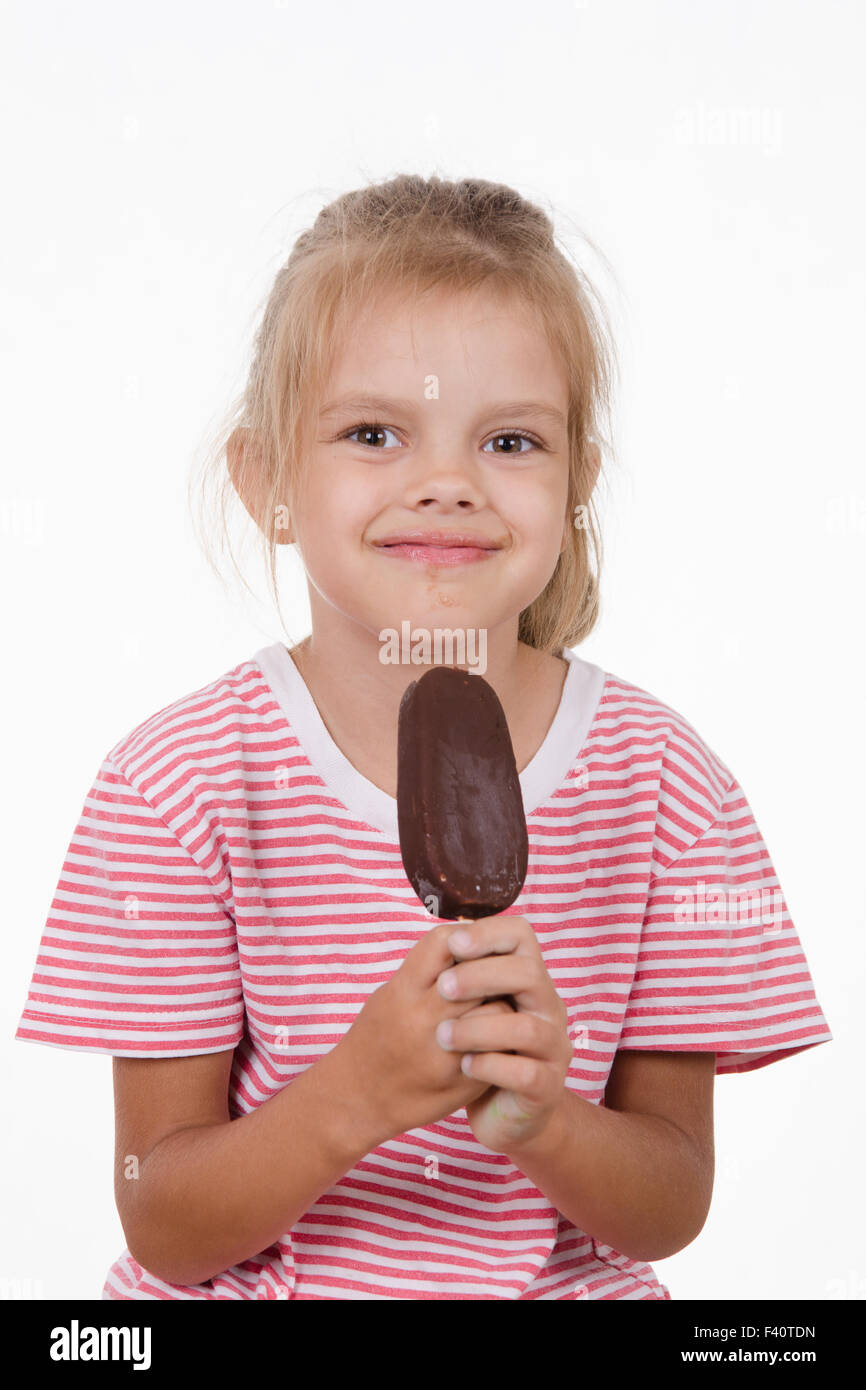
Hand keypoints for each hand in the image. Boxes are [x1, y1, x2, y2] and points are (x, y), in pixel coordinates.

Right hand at [334, 922, 517, 1147]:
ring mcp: (444, 1051)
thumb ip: (424, 973)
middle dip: (492, 968)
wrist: (357, 1098)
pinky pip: (499, 1049)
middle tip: (498, 973)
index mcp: (403, 990)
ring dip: (503, 1003)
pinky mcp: (462, 1080)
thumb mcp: (389, 995)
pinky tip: (497, 1035)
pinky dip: (503, 1038)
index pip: (445, 943)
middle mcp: (423, 1017)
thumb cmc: (374, 1039)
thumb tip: (465, 942)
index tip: (473, 946)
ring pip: (498, 1010)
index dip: (466, 937)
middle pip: (478, 974)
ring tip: (497, 1005)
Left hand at [433, 915, 573, 1153]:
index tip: (453, 944)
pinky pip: (525, 1073)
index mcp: (529, 980)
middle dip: (481, 976)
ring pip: (527, 1028)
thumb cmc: (481, 1051)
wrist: (503, 1112)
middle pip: (529, 974)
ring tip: (444, 1036)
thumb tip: (444, 935)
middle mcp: (549, 1008)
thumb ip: (466, 976)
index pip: (522, 936)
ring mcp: (553, 1049)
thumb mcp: (473, 1009)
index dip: (489, 933)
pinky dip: (489, 1066)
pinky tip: (464, 1066)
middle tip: (442, 989)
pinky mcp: (547, 1088)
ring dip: (478, 1029)